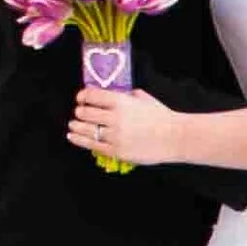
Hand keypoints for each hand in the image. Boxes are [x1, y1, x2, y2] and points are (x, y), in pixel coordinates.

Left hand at [68, 85, 185, 165]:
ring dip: (76, 126)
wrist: (174, 137)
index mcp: (121, 102)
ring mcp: (114, 135)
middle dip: (80, 112)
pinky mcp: (116, 151)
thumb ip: (128, 95)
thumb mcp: (145, 99)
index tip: (81, 98)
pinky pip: (92, 145)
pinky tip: (72, 136)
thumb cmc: (162, 117)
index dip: (83, 96)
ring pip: (86, 129)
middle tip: (78, 113)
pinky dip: (79, 140)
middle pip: (86, 112)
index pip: (92, 95)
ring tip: (72, 125)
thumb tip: (116, 94)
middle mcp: (114, 118)